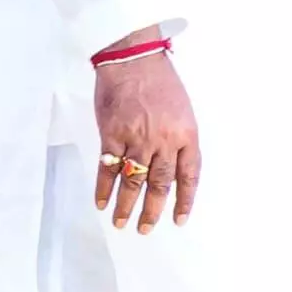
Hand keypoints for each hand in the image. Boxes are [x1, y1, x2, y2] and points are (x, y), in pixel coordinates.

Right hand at [91, 47, 198, 232]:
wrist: (134, 61)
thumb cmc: (161, 84)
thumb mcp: (183, 112)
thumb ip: (179, 141)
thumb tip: (171, 171)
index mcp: (187, 136)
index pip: (190, 176)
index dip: (185, 200)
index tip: (180, 220)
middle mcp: (164, 141)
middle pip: (160, 184)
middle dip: (153, 210)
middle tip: (146, 230)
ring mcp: (137, 139)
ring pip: (133, 180)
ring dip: (126, 205)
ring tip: (121, 223)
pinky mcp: (112, 135)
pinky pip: (108, 167)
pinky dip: (104, 187)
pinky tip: (101, 202)